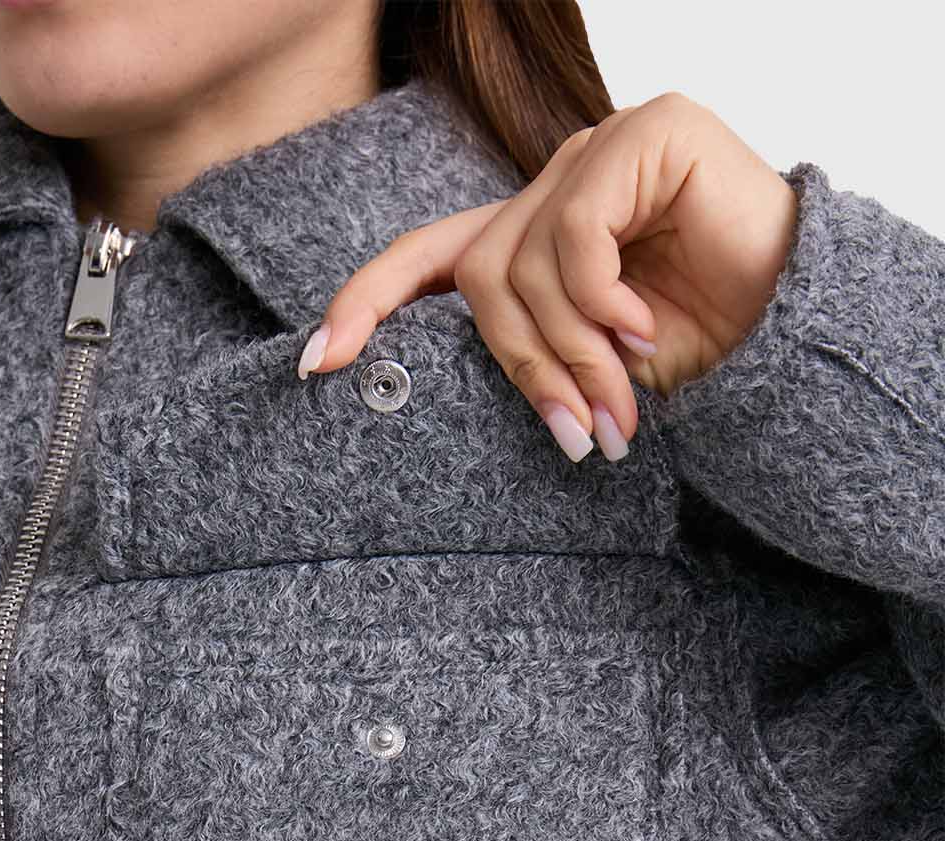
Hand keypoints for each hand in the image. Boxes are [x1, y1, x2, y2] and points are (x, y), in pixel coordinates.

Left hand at [296, 91, 799, 462]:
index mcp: (536, 236)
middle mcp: (558, 184)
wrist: (797, 333)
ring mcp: (600, 151)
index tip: (316, 363)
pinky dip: (601, 298)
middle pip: (480, 276)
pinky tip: (644, 326)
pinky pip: (577, 232)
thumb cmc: (702, 351)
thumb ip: (523, 356)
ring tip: (618, 402)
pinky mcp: (647, 135)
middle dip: (524, 365)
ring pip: (524, 263)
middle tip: (577, 432)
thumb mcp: (589, 368)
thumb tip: (421, 390)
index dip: (368, 303)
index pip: (430, 256)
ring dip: (569, 350)